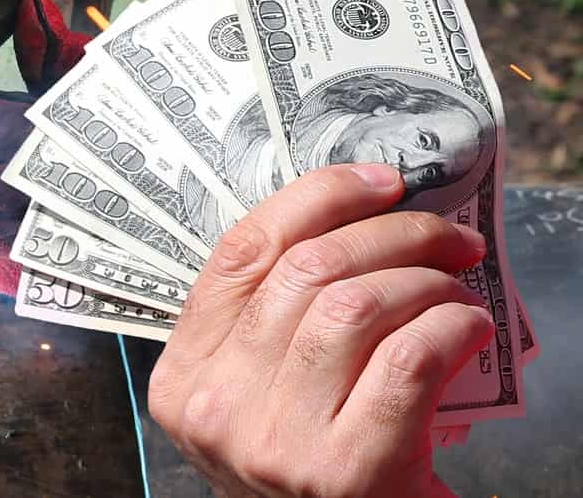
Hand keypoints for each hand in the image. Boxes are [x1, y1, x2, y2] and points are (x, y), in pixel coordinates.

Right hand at [147, 164, 492, 496]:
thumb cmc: (316, 473)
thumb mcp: (258, 399)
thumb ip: (270, 328)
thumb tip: (353, 223)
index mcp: (182, 379)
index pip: (239, 254)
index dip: (315, 198)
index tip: (377, 182)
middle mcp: (215, 410)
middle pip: (305, 271)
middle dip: (391, 232)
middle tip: (446, 235)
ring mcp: (275, 444)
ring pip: (354, 306)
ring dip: (425, 280)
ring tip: (456, 288)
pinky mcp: (346, 474)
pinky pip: (408, 361)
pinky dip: (451, 327)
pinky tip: (468, 328)